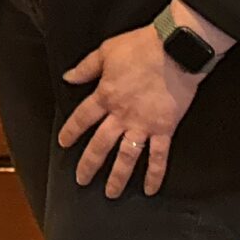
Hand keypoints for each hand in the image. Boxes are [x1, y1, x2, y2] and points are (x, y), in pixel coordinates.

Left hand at [57, 4, 229, 198]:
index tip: (64, 143)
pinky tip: (151, 189)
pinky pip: (159, 156)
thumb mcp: (106, 51)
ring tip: (110, 192)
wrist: (175, 49)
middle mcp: (121, 115)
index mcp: (105, 95)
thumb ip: (86, 67)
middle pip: (101, 144)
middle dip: (89, 163)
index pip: (82, 118)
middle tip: (82, 180)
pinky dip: (155, 174)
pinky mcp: (165, 129)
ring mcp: (143, 124)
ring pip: (126, 156)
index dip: (71, 131)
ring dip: (118, 176)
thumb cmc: (141, 47)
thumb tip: (68, 78)